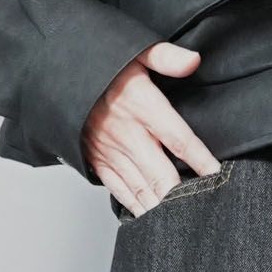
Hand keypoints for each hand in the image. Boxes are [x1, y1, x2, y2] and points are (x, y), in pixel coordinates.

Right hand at [83, 43, 220, 215]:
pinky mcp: (98, 163)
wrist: (53, 75)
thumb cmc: (97, 62)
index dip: (202, 160)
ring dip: (163, 209)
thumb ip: (165, 56)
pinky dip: (139, 208)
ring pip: (143, 190)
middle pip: (162, 175)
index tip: (218, 175)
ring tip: (184, 223)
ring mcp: (112, 153)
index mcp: (141, 105)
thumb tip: (194, 60)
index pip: (180, 139)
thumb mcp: (132, 49)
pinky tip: (154, 220)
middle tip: (204, 210)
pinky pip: (122, 192)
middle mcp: (128, 135)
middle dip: (183, 197)